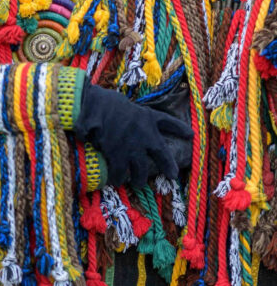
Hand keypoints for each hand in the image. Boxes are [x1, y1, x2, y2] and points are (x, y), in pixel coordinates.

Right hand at [73, 81, 192, 187]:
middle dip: (167, 167)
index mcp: (149, 119)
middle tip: (171, 176)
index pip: (169, 124)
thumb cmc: (107, 102)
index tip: (190, 135)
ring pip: (140, 171)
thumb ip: (139, 118)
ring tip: (137, 183)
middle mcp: (145, 135)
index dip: (180, 129)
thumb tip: (147, 130)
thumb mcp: (127, 105)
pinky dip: (116, 177)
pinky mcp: (117, 156)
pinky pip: (118, 173)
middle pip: (162, 157)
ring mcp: (133, 148)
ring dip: (139, 179)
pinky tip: (116, 180)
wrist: (94, 106)